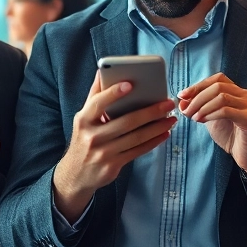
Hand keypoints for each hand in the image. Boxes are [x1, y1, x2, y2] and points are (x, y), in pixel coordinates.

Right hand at [53, 72, 176, 221]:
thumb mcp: (83, 118)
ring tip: (171, 118)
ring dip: (157, 127)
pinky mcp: (113, 165)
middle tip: (168, 103)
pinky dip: (153, 142)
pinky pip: (137, 151)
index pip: (98, 103)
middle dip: (150, 111)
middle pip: (126, 122)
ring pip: (136, 137)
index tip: (130, 84)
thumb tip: (102, 71)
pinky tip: (164, 134)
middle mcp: (92, 136)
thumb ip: (95, 96)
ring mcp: (103, 152)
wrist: (75, 174)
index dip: (113, 93)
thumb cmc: (84, 139)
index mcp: (84, 120)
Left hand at [179, 73, 246, 177]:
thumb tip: (182, 102)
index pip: (217, 79)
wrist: (246, 155)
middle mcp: (245, 95)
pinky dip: (211, 114)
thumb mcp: (210, 118)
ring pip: (222, 97)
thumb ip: (198, 109)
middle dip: (198, 98)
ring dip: (203, 107)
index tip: (182, 95)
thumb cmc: (230, 136)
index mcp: (237, 92)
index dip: (198, 85)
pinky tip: (204, 121)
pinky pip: (226, 111)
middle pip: (218, 86)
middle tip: (187, 111)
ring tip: (195, 118)